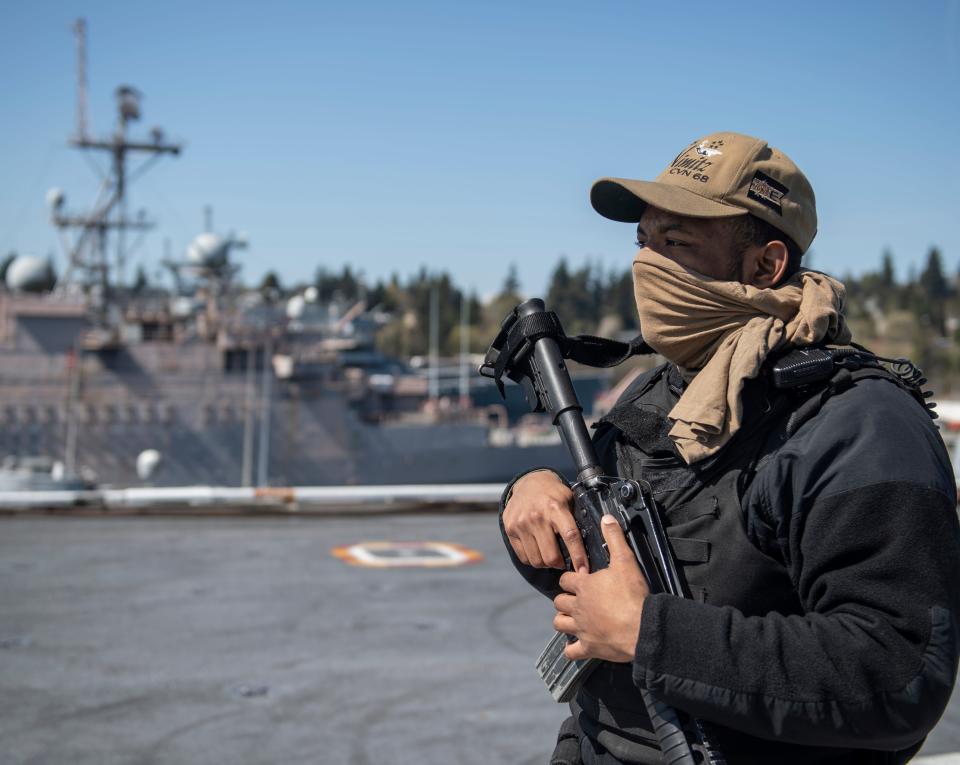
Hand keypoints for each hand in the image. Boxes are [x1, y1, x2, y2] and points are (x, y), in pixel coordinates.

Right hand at [502, 470, 587, 572]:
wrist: (528, 482)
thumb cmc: (552, 494)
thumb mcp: (568, 498)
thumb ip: (576, 518)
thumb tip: (591, 543)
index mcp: (555, 508)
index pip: (570, 536)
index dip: (578, 556)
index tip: (583, 570)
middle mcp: (537, 517)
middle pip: (551, 556)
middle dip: (560, 564)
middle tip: (564, 563)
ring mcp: (521, 524)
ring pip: (536, 560)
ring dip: (546, 564)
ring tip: (551, 557)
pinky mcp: (510, 530)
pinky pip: (523, 557)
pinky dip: (533, 560)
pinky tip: (538, 552)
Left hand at [552, 514, 648, 662]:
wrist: (643, 628)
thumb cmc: (633, 594)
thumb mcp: (626, 561)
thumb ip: (615, 538)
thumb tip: (606, 518)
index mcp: (583, 586)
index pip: (564, 579)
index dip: (570, 578)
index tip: (577, 580)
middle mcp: (578, 607)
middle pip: (559, 601)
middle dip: (565, 599)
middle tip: (577, 600)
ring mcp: (581, 629)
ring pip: (559, 624)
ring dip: (564, 621)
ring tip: (573, 619)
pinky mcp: (589, 648)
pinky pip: (571, 652)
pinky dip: (572, 650)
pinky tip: (577, 646)